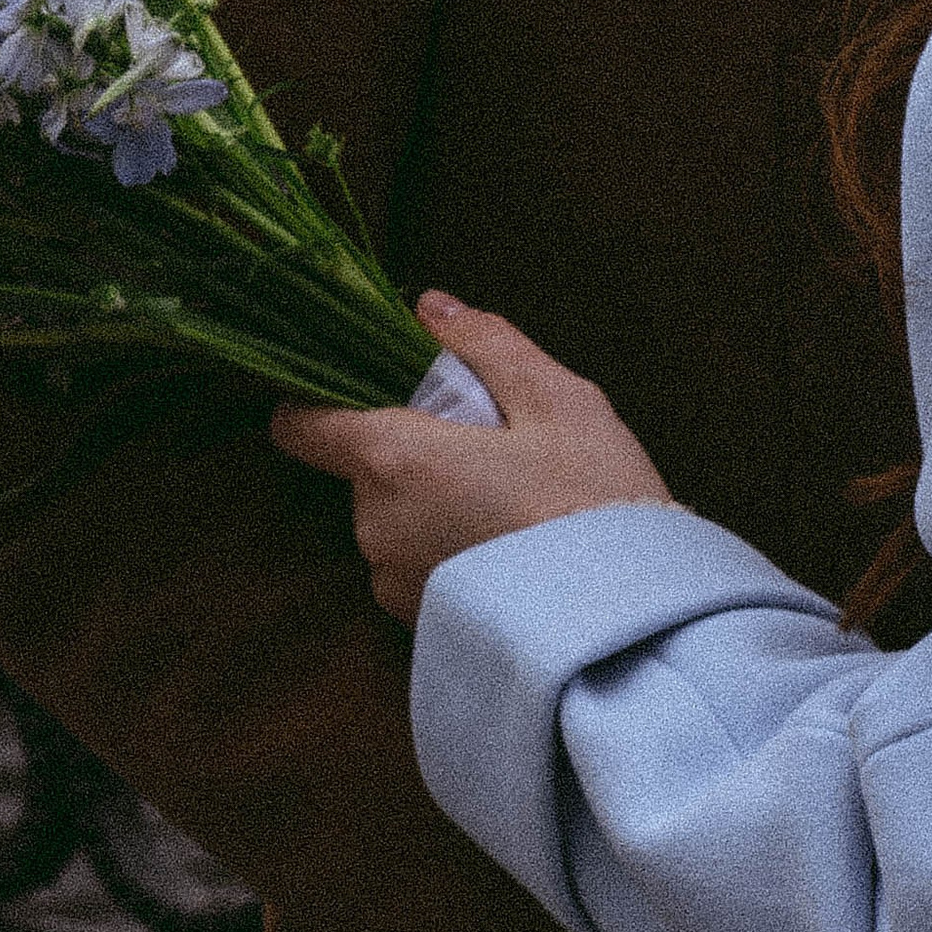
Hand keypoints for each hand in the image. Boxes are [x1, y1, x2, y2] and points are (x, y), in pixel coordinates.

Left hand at [271, 295, 672, 622]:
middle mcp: (376, 526)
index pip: (304, 425)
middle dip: (417, 447)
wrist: (627, 622)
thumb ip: (485, 345)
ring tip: (512, 500)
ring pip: (393, 515)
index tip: (368, 386)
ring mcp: (393, 582)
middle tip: (494, 444)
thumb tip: (431, 308)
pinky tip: (508, 545)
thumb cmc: (595, 501)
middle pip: (367, 466)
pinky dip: (447, 546)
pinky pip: (414, 562)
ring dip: (433, 499)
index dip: (322, 398)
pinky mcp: (417, 622)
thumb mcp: (558, 401)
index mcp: (396, 461)